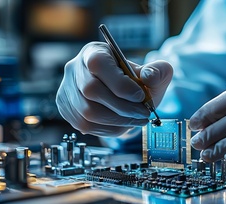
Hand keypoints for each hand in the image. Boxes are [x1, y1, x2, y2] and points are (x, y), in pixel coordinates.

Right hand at [56, 42, 172, 135]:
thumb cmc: (135, 82)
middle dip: (122, 107)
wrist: (122, 96)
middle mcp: (75, 69)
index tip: (140, 96)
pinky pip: (86, 126)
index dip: (120, 83)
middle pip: (91, 91)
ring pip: (88, 113)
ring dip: (117, 121)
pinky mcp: (67, 109)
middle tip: (143, 113)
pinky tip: (122, 125)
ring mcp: (67, 90)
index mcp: (94, 52)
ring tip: (136, 120)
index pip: (98, 64)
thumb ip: (158, 71)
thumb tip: (149, 76)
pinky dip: (109, 129)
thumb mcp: (152, 72)